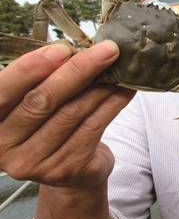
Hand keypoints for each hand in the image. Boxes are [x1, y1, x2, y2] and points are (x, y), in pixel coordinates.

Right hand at [0, 41, 134, 189]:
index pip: (3, 92)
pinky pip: (93, 127)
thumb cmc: (48, 124)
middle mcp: (4, 146)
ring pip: (71, 113)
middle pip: (41, 101)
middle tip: (106, 50)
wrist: (70, 168)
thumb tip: (75, 50)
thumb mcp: (33, 102)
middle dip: (77, 71)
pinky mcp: (65, 169)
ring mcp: (34, 162)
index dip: (29, 69)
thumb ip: (41, 81)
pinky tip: (125, 89)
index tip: (62, 49)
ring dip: (100, 86)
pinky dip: (113, 104)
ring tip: (119, 66)